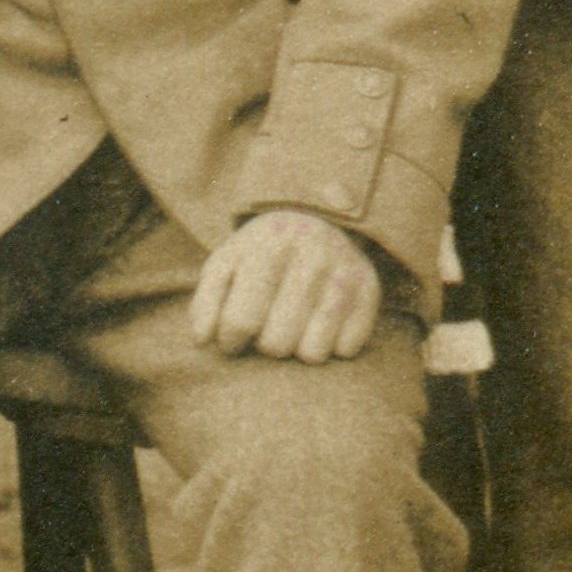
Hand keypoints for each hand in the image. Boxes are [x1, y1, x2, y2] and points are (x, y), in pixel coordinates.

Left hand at [189, 205, 385, 362]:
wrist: (315, 219)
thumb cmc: (259, 255)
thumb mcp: (224, 266)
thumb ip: (205, 302)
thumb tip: (201, 340)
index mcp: (266, 245)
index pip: (240, 321)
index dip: (230, 342)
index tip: (231, 340)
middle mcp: (310, 254)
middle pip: (276, 342)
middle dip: (264, 346)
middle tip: (265, 330)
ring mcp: (344, 271)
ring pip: (312, 352)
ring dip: (296, 350)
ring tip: (291, 328)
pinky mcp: (370, 288)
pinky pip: (346, 349)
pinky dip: (331, 346)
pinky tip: (322, 324)